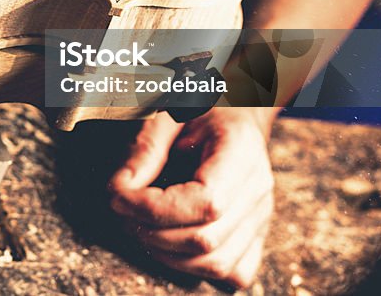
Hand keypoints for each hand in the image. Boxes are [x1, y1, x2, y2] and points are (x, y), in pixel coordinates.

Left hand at [109, 109, 275, 289]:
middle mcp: (258, 190)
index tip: (118, 194)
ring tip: (139, 224)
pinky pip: (234, 273)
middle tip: (121, 208)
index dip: (154, 208)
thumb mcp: (167, 111)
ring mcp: (261, 216)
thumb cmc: (201, 107)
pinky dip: (197, 268)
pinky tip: (171, 242)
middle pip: (207, 240)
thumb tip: (121, 189)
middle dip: (151, 232)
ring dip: (167, 253)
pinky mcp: (255, 234)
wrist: (238, 107)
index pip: (205, 202)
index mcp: (241, 152)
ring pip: (217, 264)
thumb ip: (144, 148)